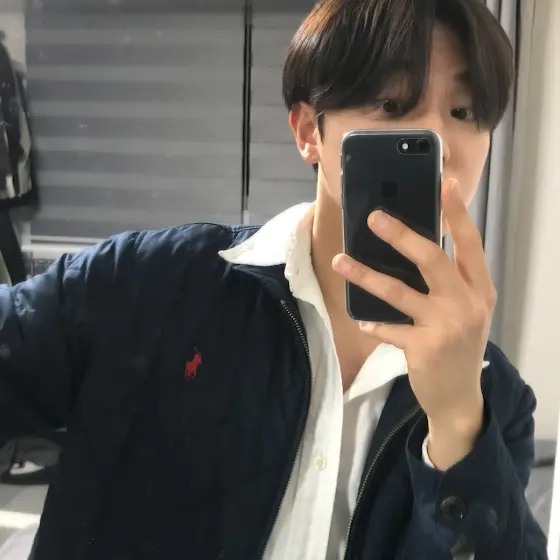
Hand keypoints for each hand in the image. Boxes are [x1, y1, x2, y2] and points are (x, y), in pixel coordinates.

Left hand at [333, 179, 495, 467]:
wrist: (460, 396)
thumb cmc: (458, 344)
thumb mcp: (465, 309)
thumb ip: (450, 281)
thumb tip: (415, 245)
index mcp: (479, 289)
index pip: (469, 243)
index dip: (457, 213)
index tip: (446, 184)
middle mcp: (467, 304)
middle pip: (432, 259)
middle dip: (401, 235)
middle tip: (373, 217)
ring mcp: (446, 327)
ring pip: (399, 292)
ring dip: (366, 275)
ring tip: (340, 260)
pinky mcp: (424, 348)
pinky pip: (389, 328)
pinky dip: (372, 322)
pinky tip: (361, 319)